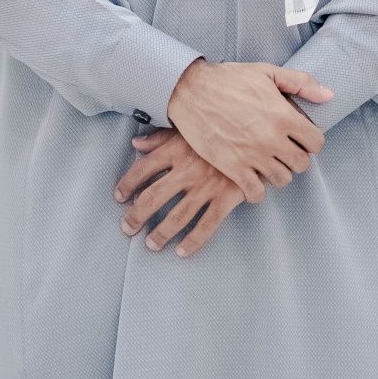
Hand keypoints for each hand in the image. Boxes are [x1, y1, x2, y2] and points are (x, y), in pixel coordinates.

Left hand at [114, 130, 247, 255]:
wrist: (257, 134)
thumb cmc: (220, 130)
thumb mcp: (188, 128)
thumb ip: (160, 138)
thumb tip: (136, 144)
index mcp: (175, 150)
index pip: (142, 169)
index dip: (127, 184)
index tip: (120, 196)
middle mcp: (187, 170)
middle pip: (152, 197)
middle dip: (136, 216)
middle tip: (128, 228)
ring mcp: (206, 186)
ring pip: (177, 216)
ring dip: (160, 233)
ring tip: (151, 244)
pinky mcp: (226, 198)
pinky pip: (207, 225)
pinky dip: (193, 240)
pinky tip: (182, 251)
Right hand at [165, 60, 330, 202]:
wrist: (190, 91)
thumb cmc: (229, 80)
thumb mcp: (267, 72)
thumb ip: (301, 83)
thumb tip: (329, 96)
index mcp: (283, 116)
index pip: (316, 143)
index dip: (311, 141)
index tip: (301, 139)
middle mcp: (271, 139)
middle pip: (301, 164)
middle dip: (296, 158)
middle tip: (284, 151)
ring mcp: (252, 156)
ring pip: (282, 180)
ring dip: (278, 173)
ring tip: (269, 163)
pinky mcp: (232, 167)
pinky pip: (255, 193)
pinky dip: (257, 191)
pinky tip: (252, 179)